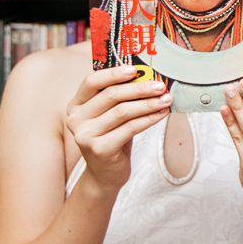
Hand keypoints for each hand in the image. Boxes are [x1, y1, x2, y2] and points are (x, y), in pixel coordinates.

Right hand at [65, 65, 171, 196]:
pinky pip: (130, 128)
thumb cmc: (112, 137)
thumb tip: (148, 76)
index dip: (112, 73)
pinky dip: (149, 118)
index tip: (134, 69)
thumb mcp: (110, 115)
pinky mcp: (100, 149)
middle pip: (111, 96)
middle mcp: (76, 119)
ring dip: (148, 103)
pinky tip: (162, 114)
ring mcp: (86, 135)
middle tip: (160, 85)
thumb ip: (119, 97)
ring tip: (166, 99)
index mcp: (76, 105)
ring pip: (122, 111)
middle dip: (139, 88)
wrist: (105, 174)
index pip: (91, 82)